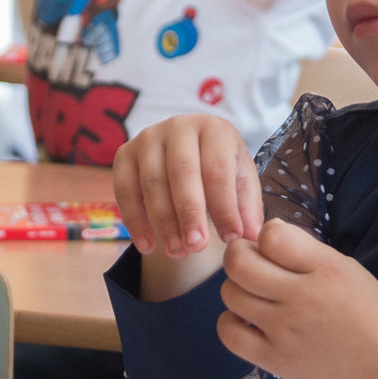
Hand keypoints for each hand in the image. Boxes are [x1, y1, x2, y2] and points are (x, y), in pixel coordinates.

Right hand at [114, 114, 263, 257]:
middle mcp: (178, 126)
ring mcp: (147, 138)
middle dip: (189, 213)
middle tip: (197, 246)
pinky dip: (135, 221)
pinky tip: (148, 246)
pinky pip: (125, 190)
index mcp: (214, 129)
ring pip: (152, 183)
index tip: (231, 238)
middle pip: (182, 171)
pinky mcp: (124, 154)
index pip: (217, 169)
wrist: (189, 151)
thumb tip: (252, 238)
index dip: (224, 206)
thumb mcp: (240, 183)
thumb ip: (246, 209)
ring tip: (177, 252)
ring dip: (164, 222)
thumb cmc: (219, 169)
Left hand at [217, 219, 377, 378]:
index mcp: (325, 269)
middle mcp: (301, 297)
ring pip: (231, 295)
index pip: (272, 236)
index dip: (264, 236)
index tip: (271, 248)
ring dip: (235, 289)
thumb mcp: (347, 269)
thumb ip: (306, 250)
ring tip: (253, 295)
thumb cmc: (367, 315)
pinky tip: (245, 321)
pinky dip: (230, 323)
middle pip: (239, 264)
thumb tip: (265, 233)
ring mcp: (285, 331)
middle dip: (237, 256)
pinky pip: (230, 334)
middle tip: (249, 264)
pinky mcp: (275, 360)